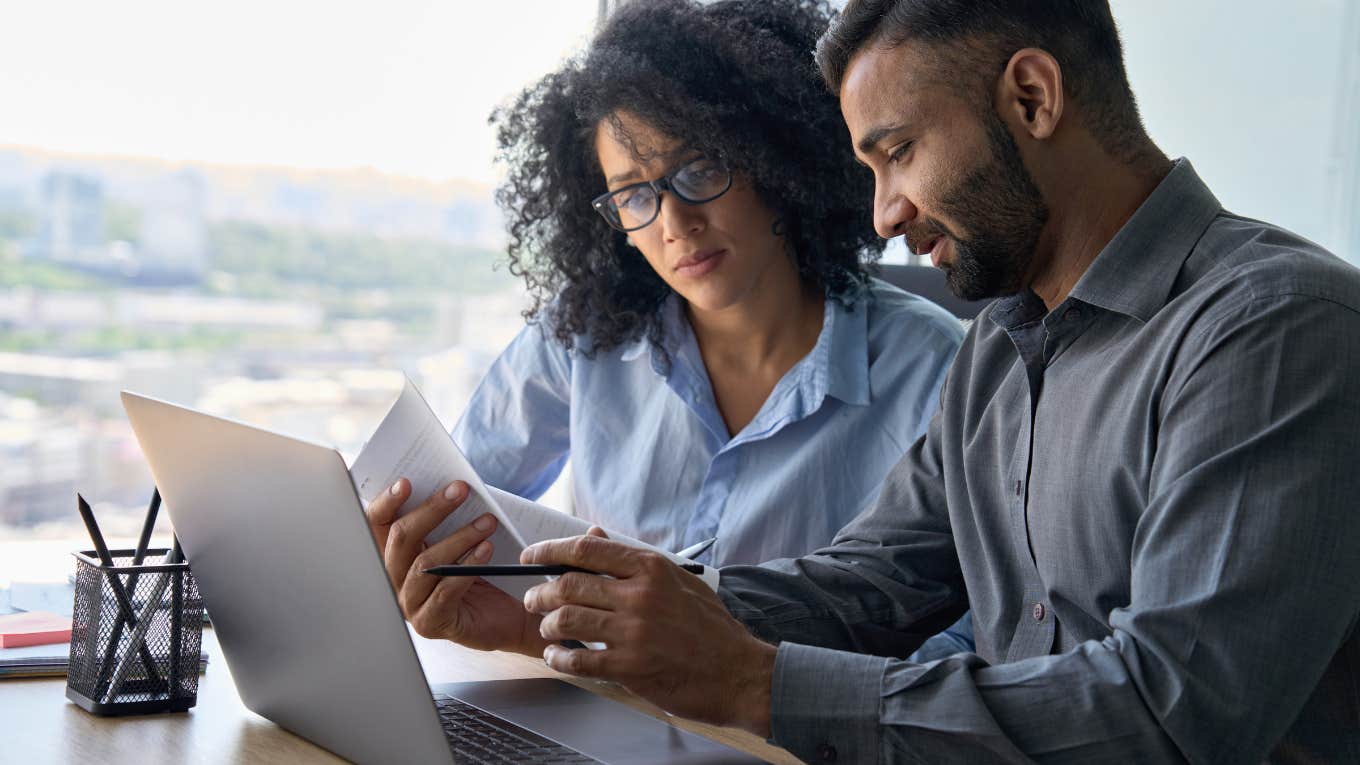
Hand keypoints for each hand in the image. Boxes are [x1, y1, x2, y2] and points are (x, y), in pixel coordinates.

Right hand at [364, 478, 549, 655]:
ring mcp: (409, 604)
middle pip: (401, 539)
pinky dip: (467, 567)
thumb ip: (448, 518)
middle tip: (461, 490)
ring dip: (459, 537)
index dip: (386, 503)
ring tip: (487, 521)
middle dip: (432, 510)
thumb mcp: (461, 539)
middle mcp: (395, 579)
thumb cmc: (485, 572)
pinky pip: (444, 591)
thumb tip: (451, 485)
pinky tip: (486, 549)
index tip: (406, 482)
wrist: (510, 616)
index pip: (377, 525)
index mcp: (396, 554)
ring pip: (425, 564)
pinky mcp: (430, 623)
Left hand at [521, 534, 775, 735]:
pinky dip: (559, 658)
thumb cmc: (710, 627)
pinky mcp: (631, 667)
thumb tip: (594, 536)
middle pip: (568, 584)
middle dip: (540, 592)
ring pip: (567, 619)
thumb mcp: (677, 581)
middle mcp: (640, 595)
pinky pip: (578, 659)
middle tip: (533, 600)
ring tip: (547, 630)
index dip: (549, 550)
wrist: (739, 672)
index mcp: (651, 568)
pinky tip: (557, 657)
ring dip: (547, 625)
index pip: (586, 551)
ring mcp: (634, 632)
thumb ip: (633, 561)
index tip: (530, 556)